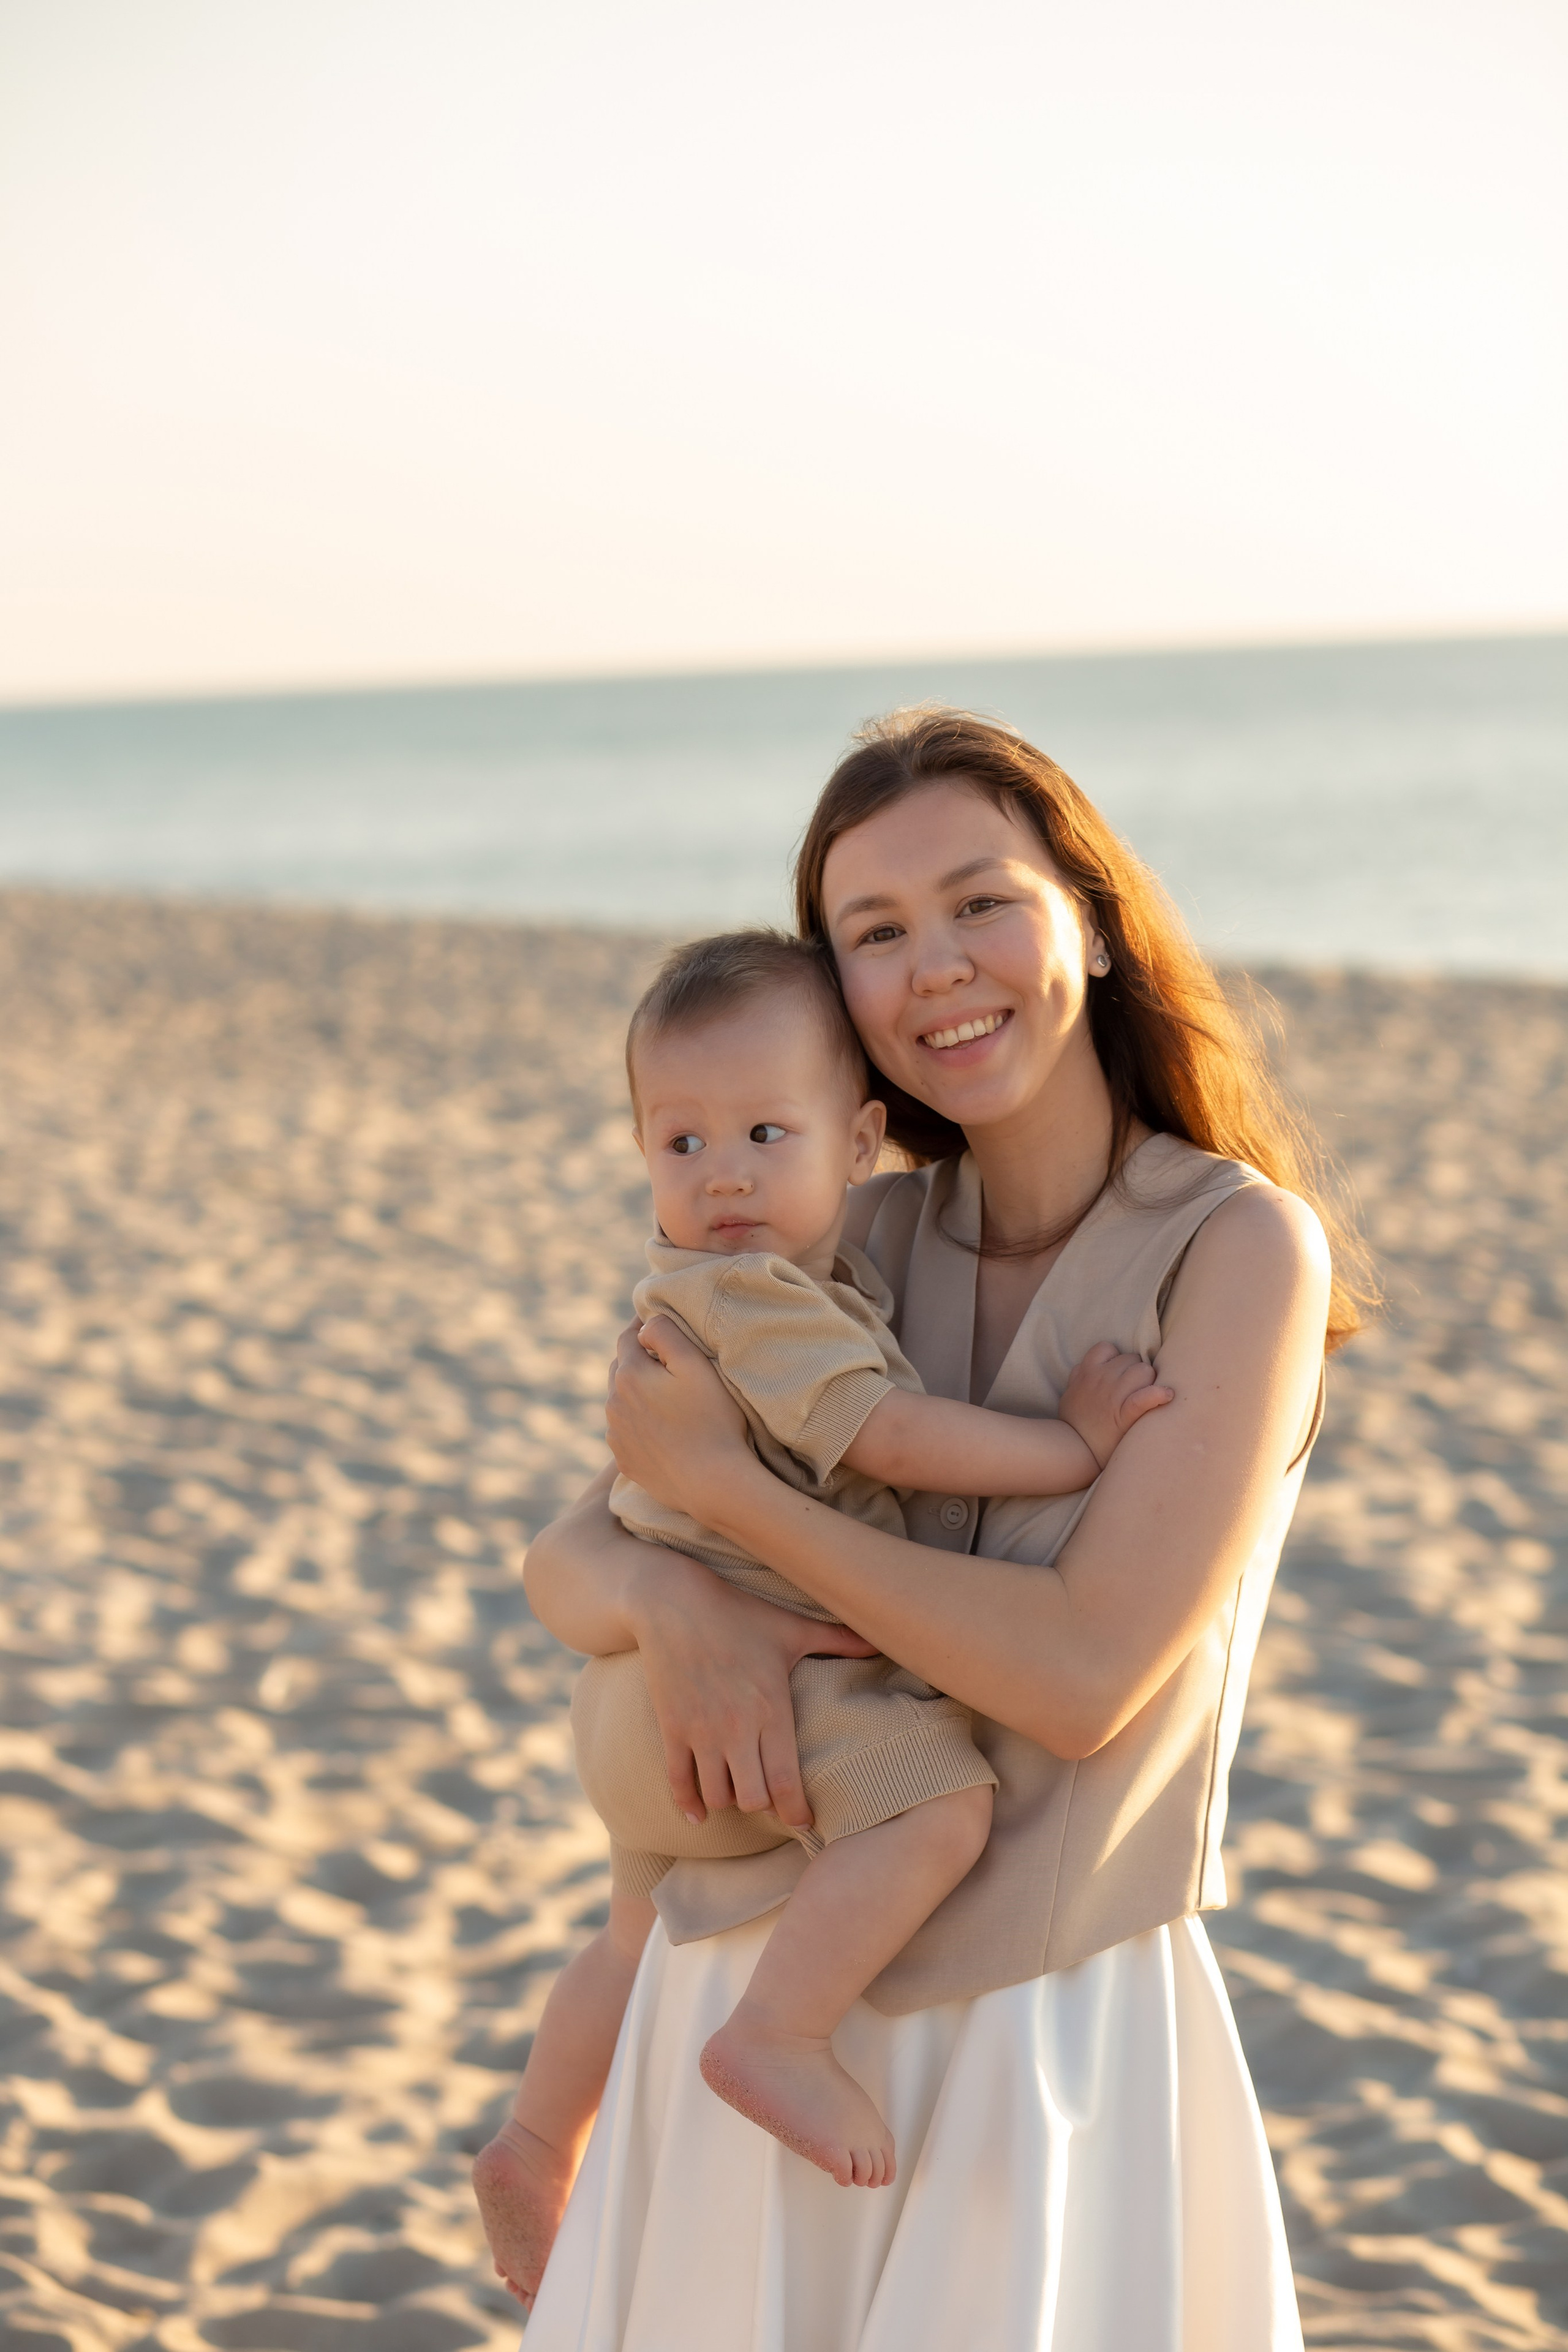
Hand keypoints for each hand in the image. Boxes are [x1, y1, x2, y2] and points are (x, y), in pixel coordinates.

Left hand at [604, 1316, 749, 1519]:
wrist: (712, 1482)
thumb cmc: (711, 1420)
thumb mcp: (695, 1365)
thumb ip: (666, 1334)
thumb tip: (644, 1325)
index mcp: (629, 1375)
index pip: (628, 1337)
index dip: (643, 1325)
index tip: (655, 1322)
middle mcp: (614, 1404)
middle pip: (620, 1368)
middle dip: (638, 1359)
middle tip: (663, 1358)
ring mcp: (617, 1435)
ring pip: (621, 1401)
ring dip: (636, 1392)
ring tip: (663, 1395)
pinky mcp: (625, 1460)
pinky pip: (626, 1432)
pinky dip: (638, 1423)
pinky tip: (661, 1428)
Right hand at [626, 1523, 879, 1830]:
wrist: (672, 1600)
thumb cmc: (738, 1612)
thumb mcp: (791, 1627)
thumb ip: (838, 1640)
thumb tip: (881, 1643)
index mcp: (772, 1708)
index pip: (787, 1781)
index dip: (798, 1811)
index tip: (805, 1821)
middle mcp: (736, 1727)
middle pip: (753, 1798)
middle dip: (765, 1805)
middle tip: (772, 1799)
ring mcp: (701, 1731)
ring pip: (718, 1796)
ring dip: (731, 1801)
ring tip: (740, 1792)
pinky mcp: (672, 1728)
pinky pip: (678, 1782)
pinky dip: (689, 1804)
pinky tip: (699, 1814)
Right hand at [1059, 1341, 1172, 1470]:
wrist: (1075, 1450)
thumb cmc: (1074, 1423)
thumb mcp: (1069, 1394)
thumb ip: (1078, 1377)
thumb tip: (1084, 1367)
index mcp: (1087, 1372)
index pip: (1107, 1348)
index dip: (1117, 1358)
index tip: (1120, 1372)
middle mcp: (1101, 1378)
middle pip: (1132, 1359)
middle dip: (1136, 1371)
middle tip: (1137, 1388)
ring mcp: (1113, 1395)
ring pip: (1144, 1371)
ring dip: (1149, 1380)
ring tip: (1149, 1393)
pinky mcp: (1125, 1414)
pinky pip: (1146, 1396)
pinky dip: (1159, 1394)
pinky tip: (1167, 1396)